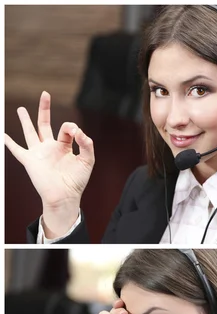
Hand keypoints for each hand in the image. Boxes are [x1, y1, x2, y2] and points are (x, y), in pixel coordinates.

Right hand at [4, 91, 94, 236]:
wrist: (65, 196)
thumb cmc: (77, 181)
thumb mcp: (87, 160)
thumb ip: (86, 144)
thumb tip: (78, 130)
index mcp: (65, 147)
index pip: (66, 129)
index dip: (71, 128)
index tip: (76, 133)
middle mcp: (50, 148)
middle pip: (45, 124)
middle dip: (44, 109)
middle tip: (44, 94)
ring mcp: (39, 153)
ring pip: (30, 133)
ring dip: (25, 121)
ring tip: (20, 108)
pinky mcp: (29, 161)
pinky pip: (17, 150)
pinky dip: (8, 142)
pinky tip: (3, 135)